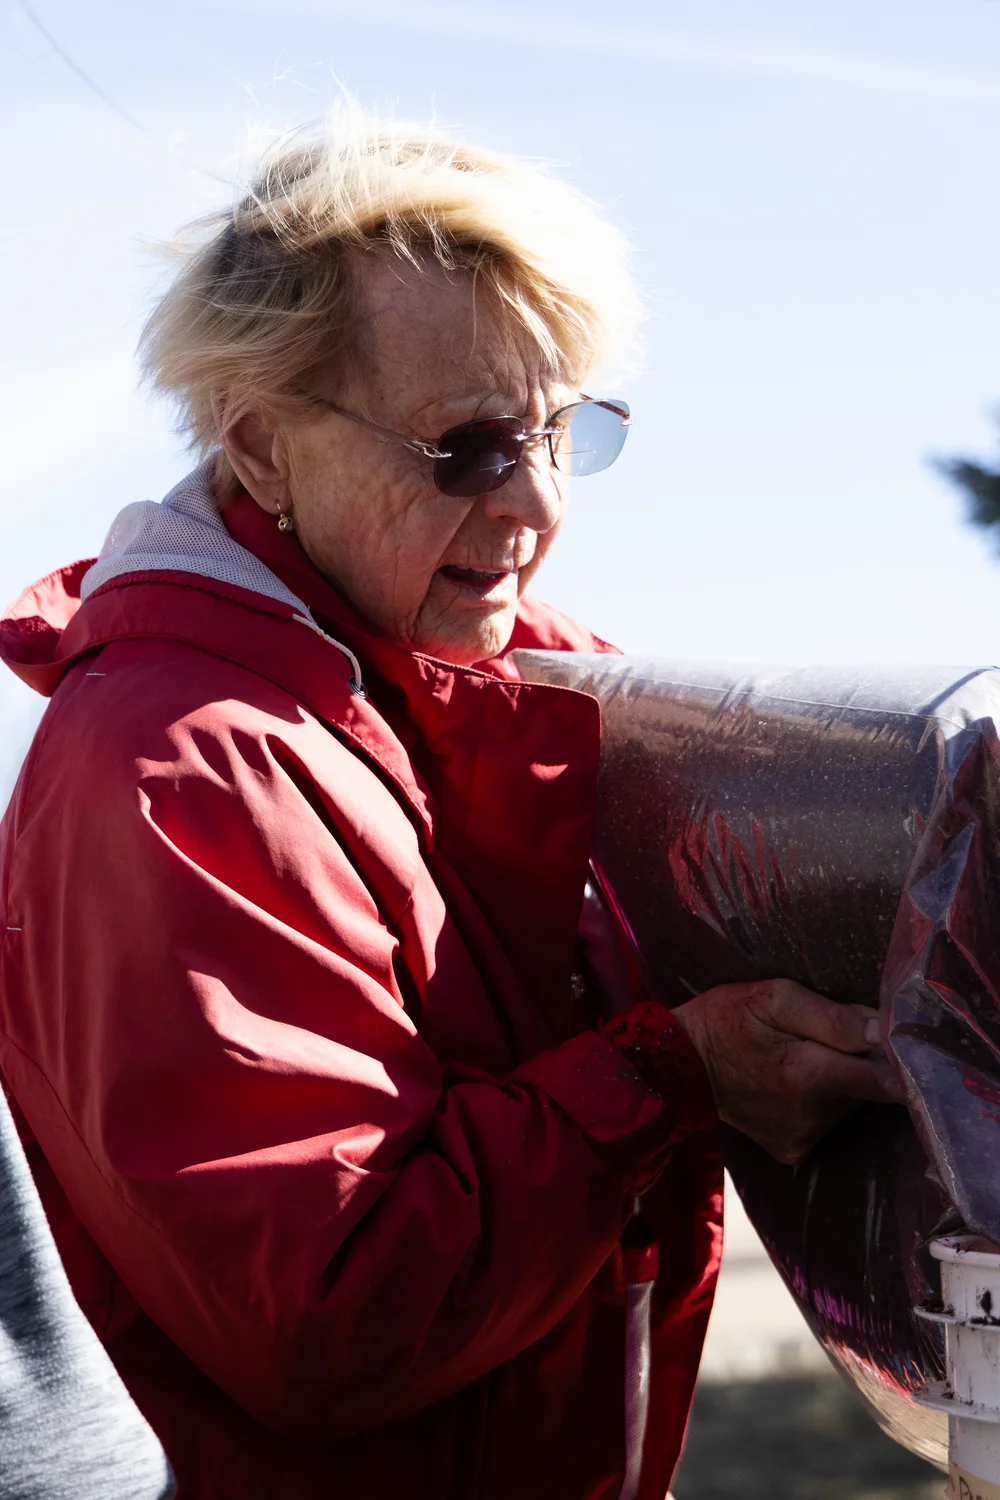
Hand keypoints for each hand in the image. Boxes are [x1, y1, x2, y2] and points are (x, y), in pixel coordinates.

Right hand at [673, 978, 900, 1164]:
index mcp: (809, 1076)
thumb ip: (833, 1016)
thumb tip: (884, 1030)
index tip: (895, 1044)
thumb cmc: (725, 1020)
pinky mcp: (791, 1150)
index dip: (897, 1060)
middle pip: (866, 1088)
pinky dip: (818, 1101)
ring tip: (799, 1056)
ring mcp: (801, 1138)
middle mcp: (812, 1117)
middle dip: (856, 1060)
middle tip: (824, 1035)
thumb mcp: (774, 998)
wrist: (677, 1067)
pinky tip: (789, 1083)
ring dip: (837, 1080)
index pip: (885, 1081)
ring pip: (847, 1104)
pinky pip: (825, 1121)